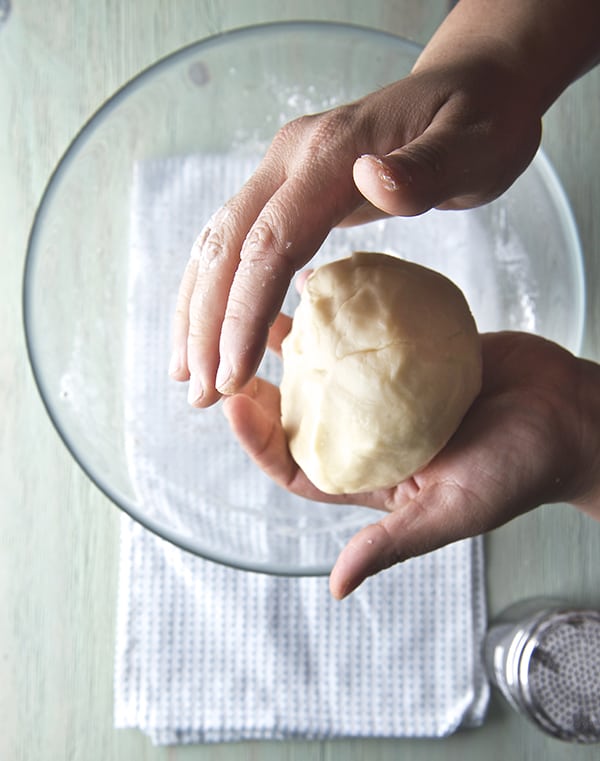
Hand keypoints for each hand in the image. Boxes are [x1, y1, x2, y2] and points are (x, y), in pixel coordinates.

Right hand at [169, 54, 542, 406]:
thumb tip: (373, 180)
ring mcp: (283, 170)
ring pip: (218, 244)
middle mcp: (291, 159)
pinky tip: (213, 328)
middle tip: (200, 395)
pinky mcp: (288, 187)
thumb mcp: (474, 143)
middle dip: (206, 325)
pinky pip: (238, 241)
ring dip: (198, 312)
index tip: (233, 376)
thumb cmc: (481, 122)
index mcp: (329, 153)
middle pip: (227, 247)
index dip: (244, 313)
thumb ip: (427, 167)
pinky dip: (218, 290)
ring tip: (189, 374)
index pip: (269, 243)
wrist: (472, 85)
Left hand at [223, 321, 599, 598]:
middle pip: (302, 412)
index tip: (235, 404)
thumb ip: (394, 542)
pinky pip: (369, 335)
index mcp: (373, 475)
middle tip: (233, 356)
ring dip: (296, 346)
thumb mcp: (454, 512)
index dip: (259, 440)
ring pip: (330, 369)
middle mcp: (373, 433)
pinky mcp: (413, 356)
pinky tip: (324, 289)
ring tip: (266, 317)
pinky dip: (346, 315)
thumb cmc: (520, 472)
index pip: (297, 465)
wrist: (569, 415)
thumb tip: (337, 586)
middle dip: (263, 388)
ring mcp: (390, 391)